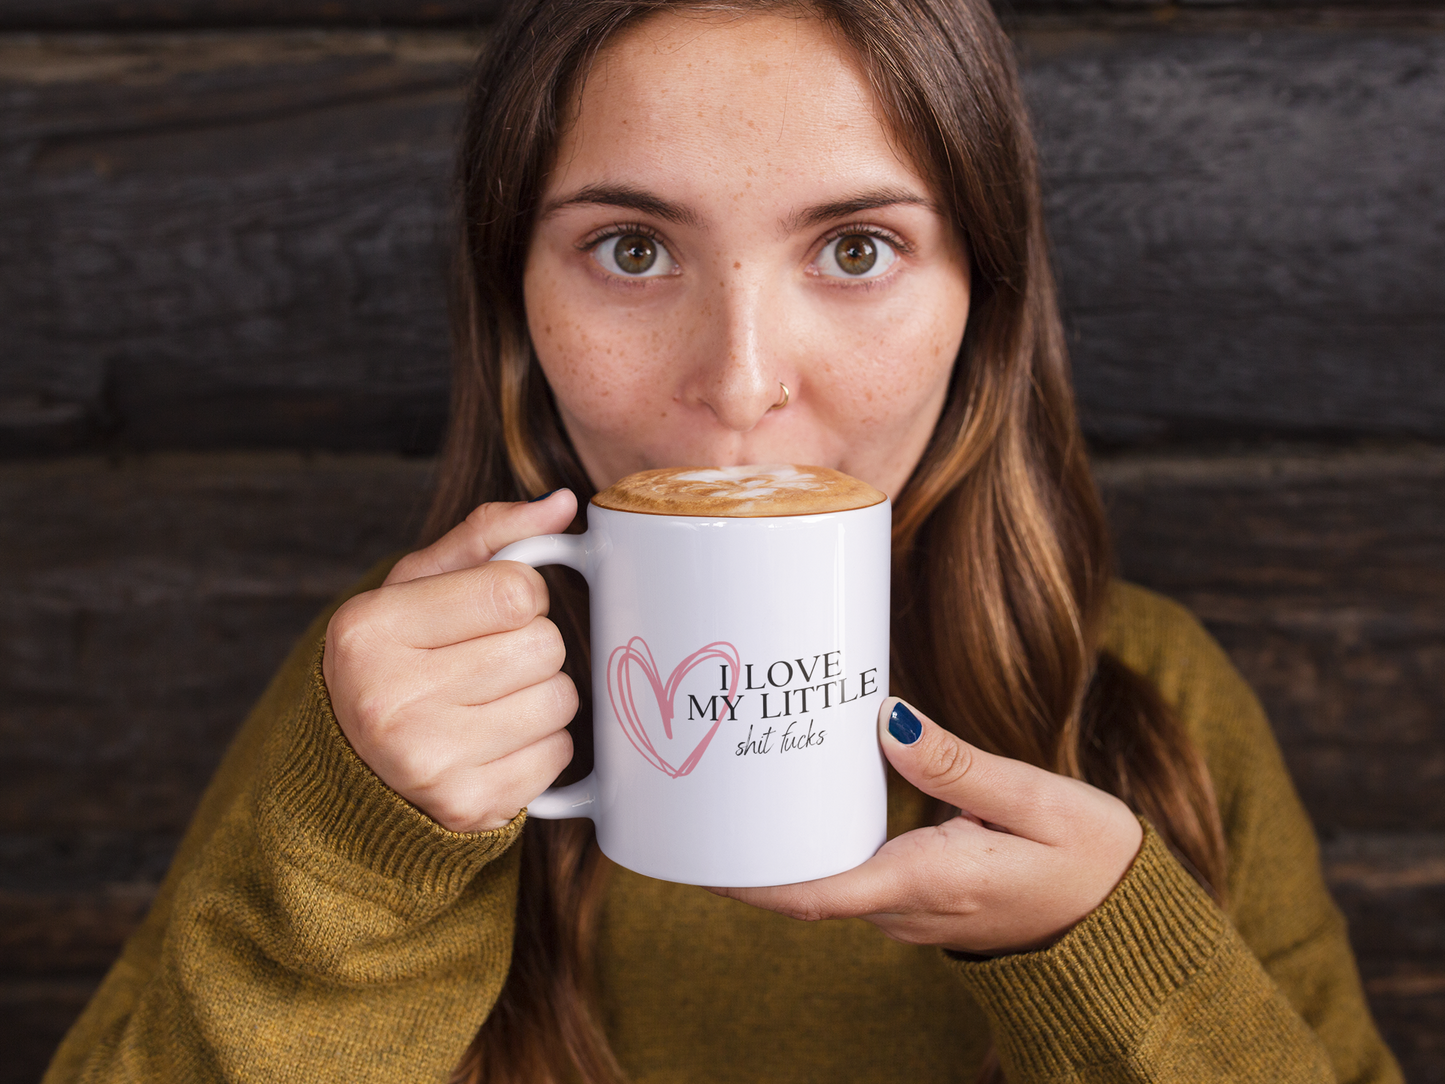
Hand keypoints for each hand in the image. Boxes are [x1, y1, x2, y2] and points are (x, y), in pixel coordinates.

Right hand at [322, 490, 579, 832]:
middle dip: (534, 646)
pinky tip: (497, 742)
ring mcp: (426, 760)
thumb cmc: (397, 659)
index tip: (494, 611)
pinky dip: (542, 746)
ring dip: (543, 695)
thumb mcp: (418, 586)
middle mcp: (389, 696)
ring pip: (560, 700)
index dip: (523, 595)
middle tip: (490, 660)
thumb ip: (488, 536)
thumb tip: (562, 503)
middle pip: (544, 645)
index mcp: (371, 628)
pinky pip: (558, 757)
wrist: (356, 768)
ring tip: (494, 701)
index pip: (515, 590)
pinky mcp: (466, 806)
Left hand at [711, 697, 1143, 954]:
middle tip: (708, 789)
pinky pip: (856, 877)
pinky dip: (825, 847)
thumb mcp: (1038, 800)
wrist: (1125, 921)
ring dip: (789, 846)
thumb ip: (958, 765)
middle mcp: (907, 910)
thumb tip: (884, 721)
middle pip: (809, 886)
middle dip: (755, 850)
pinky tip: (810, 803)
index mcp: (928, 884)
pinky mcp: (922, 902)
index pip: (815, 894)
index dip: (751, 881)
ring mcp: (912, 913)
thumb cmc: (1091, 859)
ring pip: (830, 882)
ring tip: (745, 783)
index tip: (700, 854)